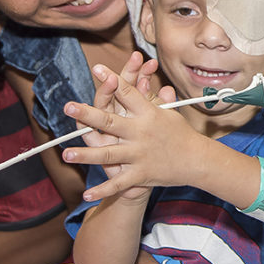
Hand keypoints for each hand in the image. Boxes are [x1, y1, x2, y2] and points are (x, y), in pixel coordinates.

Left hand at [64, 66, 200, 201]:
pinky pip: (119, 184)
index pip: (127, 92)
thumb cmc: (180, 133)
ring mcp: (139, 155)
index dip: (112, 79)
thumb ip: (151, 98)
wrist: (197, 160)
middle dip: (88, 114)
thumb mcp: (169, 112)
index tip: (97, 68)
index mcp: (147, 114)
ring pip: (108, 154)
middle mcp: (140, 133)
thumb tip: (142, 79)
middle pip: (110, 121)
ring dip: (86, 155)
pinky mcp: (141, 174)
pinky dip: (103, 191)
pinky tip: (86, 195)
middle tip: (68, 107)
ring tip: (66, 154)